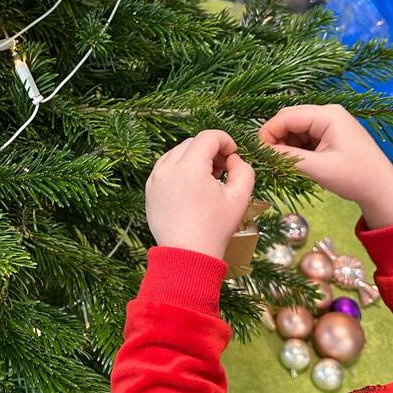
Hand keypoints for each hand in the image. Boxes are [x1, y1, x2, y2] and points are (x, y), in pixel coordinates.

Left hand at [146, 130, 254, 259]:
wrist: (187, 255)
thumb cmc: (215, 228)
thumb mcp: (240, 197)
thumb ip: (243, 169)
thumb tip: (232, 159)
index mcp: (189, 167)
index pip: (208, 137)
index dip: (225, 140)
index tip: (234, 154)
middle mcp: (167, 168)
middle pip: (191, 142)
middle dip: (210, 150)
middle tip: (223, 169)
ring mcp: (155, 178)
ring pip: (176, 153)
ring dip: (194, 157)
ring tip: (208, 178)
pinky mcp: (149, 189)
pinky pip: (165, 167)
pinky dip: (179, 169)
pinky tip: (191, 186)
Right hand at [258, 104, 392, 228]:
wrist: (381, 189)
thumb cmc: (354, 177)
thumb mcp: (318, 168)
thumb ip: (287, 157)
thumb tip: (261, 152)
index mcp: (327, 115)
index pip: (286, 116)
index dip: (267, 132)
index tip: (258, 153)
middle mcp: (327, 113)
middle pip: (288, 118)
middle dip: (275, 137)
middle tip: (269, 159)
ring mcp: (328, 123)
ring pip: (294, 128)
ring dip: (284, 144)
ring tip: (282, 163)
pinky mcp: (328, 134)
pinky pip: (303, 135)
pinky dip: (294, 147)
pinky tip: (294, 162)